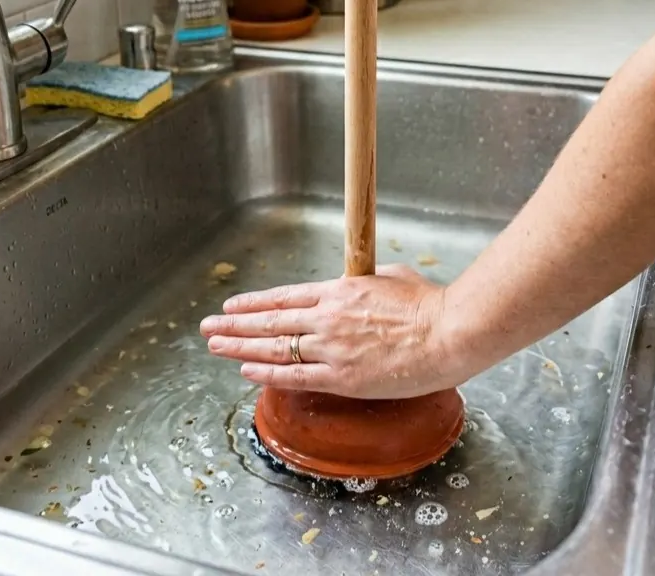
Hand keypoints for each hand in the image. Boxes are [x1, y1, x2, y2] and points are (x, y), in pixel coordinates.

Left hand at [200, 264, 465, 398]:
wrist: (447, 333)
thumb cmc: (426, 303)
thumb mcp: (391, 278)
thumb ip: (364, 282)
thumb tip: (353, 284)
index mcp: (339, 291)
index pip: (284, 297)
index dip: (254, 303)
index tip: (232, 306)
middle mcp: (327, 318)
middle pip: (271, 321)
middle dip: (235, 325)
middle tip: (207, 327)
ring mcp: (332, 348)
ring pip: (275, 347)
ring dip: (240, 347)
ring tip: (215, 347)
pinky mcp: (342, 377)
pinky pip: (295, 376)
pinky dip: (267, 372)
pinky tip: (246, 369)